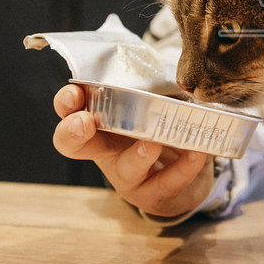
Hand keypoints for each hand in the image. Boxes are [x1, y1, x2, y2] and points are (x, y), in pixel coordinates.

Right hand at [52, 84, 214, 218]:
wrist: (186, 177)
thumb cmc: (161, 130)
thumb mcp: (154, 104)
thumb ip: (154, 86)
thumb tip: (171, 68)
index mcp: (101, 123)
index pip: (69, 111)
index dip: (66, 103)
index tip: (76, 92)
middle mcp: (107, 151)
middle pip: (73, 144)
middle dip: (73, 132)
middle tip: (84, 122)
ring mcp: (128, 176)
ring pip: (127, 169)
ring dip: (139, 155)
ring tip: (153, 143)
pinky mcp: (154, 194)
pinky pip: (167, 183)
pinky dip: (183, 168)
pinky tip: (196, 153)